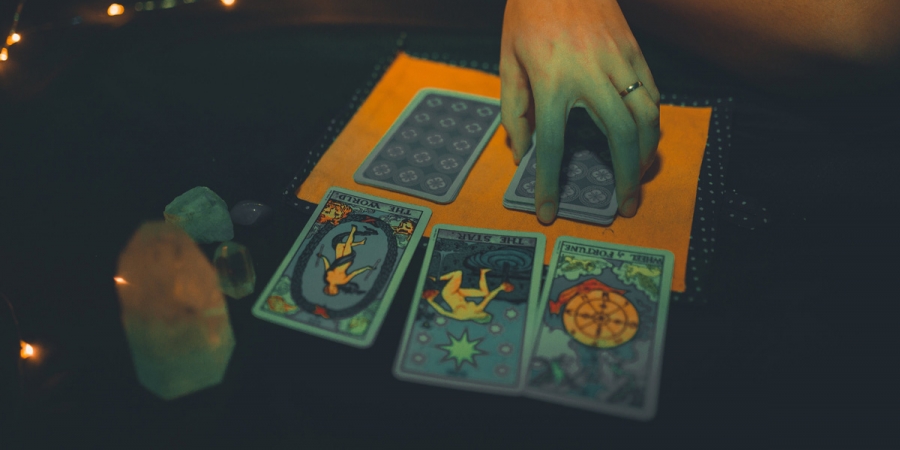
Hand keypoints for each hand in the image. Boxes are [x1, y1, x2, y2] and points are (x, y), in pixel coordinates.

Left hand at [500, 0, 659, 222]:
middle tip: (625, 206)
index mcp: (552, 81)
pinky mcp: (636, 50)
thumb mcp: (507, 61)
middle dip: (626, 177)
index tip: (548, 212)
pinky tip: (642, 140)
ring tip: (636, 178)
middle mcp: (591, 74)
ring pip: (648, 117)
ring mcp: (620, 61)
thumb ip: (515, 109)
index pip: (551, 144)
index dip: (548, 184)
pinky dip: (651, 123)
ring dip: (646, 154)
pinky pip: (653, 94)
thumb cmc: (527, 14)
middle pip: (621, 136)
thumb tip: (523, 151)